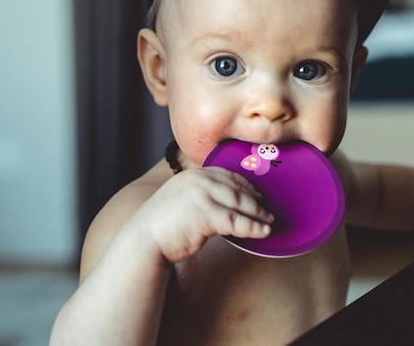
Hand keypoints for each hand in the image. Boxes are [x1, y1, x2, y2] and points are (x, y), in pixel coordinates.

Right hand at [130, 166, 273, 263]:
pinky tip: (263, 233)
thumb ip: (202, 194)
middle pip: (238, 189)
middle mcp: (200, 180)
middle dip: (256, 200)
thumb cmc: (164, 224)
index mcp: (195, 174)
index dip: (247, 186)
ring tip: (270, 222)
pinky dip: (254, 228)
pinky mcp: (206, 215)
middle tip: (269, 210)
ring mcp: (203, 196)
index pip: (229, 176)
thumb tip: (228, 201)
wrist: (143, 240)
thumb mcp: (182, 198)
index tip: (259, 194)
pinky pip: (237, 222)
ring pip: (241, 204)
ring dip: (259, 214)